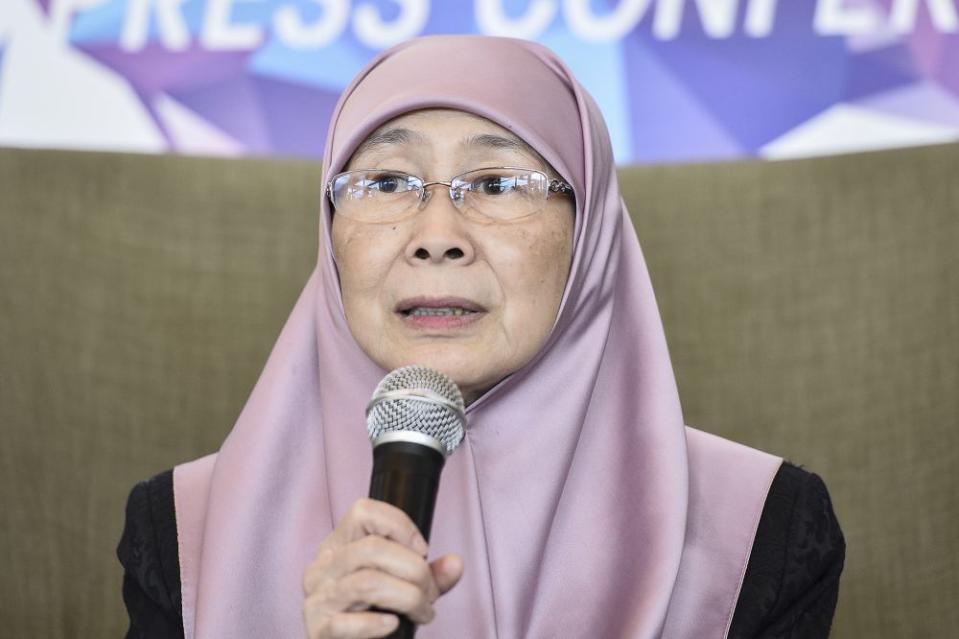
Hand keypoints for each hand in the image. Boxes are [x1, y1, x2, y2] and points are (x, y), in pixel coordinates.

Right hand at [303, 499, 463, 638]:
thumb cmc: (371, 613)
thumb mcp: (402, 586)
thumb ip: (429, 575)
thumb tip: (456, 564)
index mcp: (338, 545)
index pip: (363, 512)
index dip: (400, 525)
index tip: (422, 551)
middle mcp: (322, 567)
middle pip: (372, 548)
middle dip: (415, 570)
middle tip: (430, 594)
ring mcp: (317, 599)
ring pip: (366, 582)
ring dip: (407, 598)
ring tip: (422, 612)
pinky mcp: (318, 631)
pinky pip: (346, 623)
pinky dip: (377, 624)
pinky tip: (392, 625)